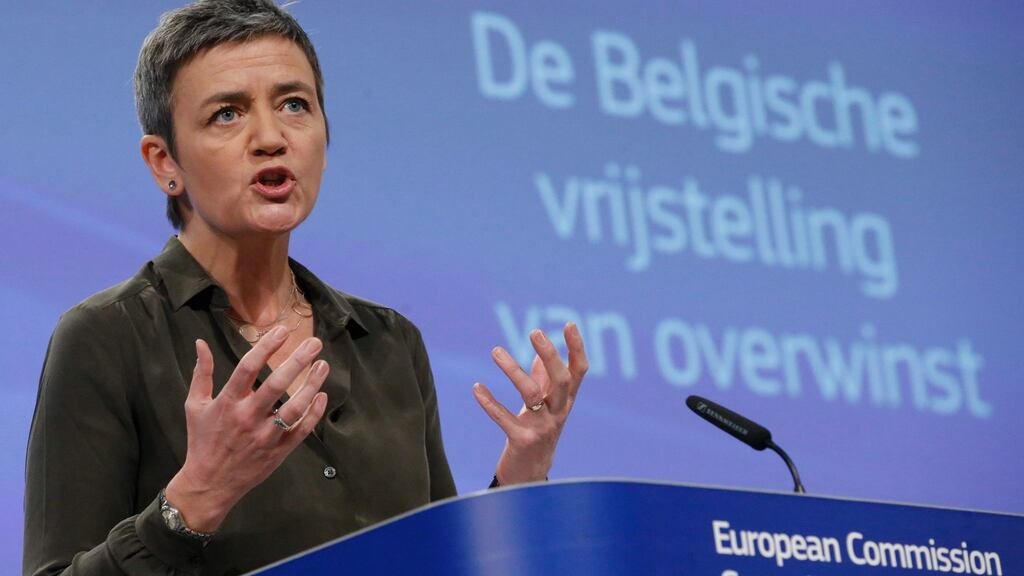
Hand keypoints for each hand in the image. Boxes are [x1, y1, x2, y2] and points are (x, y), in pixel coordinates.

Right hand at [165, 326, 327, 531]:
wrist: (209, 484)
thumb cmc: (202, 441)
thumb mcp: (195, 405)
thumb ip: (202, 373)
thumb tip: (200, 343)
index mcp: (227, 403)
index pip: (248, 368)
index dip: (266, 347)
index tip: (283, 330)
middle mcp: (248, 418)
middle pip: (276, 385)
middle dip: (297, 361)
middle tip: (314, 343)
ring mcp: (265, 436)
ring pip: (294, 409)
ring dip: (311, 386)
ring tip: (323, 365)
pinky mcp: (278, 451)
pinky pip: (301, 430)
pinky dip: (314, 413)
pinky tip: (322, 395)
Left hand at [472, 322, 587, 484]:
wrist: (530, 473)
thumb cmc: (538, 431)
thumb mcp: (545, 404)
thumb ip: (545, 379)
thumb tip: (542, 351)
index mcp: (566, 400)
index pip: (579, 370)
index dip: (576, 348)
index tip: (569, 324)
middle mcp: (558, 412)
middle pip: (561, 380)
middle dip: (550, 355)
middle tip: (534, 331)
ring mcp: (542, 427)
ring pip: (531, 394)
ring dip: (513, 370)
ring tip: (495, 351)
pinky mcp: (522, 440)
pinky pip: (504, 418)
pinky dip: (489, 402)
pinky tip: (477, 388)